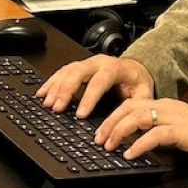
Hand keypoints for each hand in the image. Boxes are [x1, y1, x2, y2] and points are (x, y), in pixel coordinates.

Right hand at [35, 55, 153, 117]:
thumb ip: (136, 107)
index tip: (80, 114)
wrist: (136, 68)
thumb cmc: (137, 82)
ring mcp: (87, 64)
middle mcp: (98, 63)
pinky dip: (51, 82)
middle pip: (78, 72)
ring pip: (67, 71)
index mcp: (115, 68)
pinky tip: (43, 93)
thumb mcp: (144, 94)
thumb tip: (128, 124)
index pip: (100, 81)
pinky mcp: (79, 67)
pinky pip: (62, 72)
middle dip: (65, 90)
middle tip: (57, 107)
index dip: (89, 97)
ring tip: (47, 103)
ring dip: (55, 87)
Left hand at [96, 98, 187, 169]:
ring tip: (108, 145)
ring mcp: (176, 117)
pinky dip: (139, 144)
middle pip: (130, 108)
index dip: (113, 117)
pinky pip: (156, 135)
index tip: (101, 132)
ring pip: (139, 116)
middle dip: (110, 123)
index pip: (133, 105)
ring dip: (119, 131)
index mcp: (166, 106)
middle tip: (98, 139)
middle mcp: (168, 107)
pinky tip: (130, 154)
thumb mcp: (179, 134)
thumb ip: (160, 134)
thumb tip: (139, 143)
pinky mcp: (184, 131)